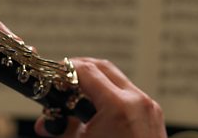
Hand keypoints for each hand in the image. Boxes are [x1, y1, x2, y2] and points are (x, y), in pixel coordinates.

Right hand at [35, 58, 166, 137]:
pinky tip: (97, 107)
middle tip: (63, 78)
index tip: (53, 74)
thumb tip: (44, 125)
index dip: (65, 69)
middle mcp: (137, 101)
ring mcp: (149, 107)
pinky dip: (110, 92)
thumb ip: (62, 131)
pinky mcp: (153, 115)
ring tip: (78, 94)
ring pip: (117, 78)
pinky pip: (129, 93)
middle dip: (80, 68)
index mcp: (119, 106)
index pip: (86, 71)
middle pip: (103, 67)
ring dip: (96, 79)